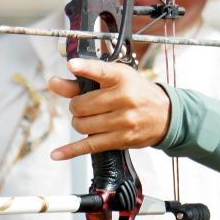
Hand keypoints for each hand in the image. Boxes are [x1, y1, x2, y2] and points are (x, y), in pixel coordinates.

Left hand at [48, 58, 170, 159]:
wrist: (165, 115)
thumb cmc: (137, 93)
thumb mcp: (116, 79)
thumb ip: (83, 81)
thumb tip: (54, 83)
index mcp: (122, 78)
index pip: (101, 71)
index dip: (85, 67)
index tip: (72, 65)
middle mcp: (124, 98)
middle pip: (81, 105)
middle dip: (77, 107)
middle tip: (86, 106)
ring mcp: (124, 120)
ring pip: (82, 125)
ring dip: (79, 123)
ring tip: (91, 119)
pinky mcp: (121, 139)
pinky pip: (90, 146)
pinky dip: (71, 151)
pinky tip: (57, 154)